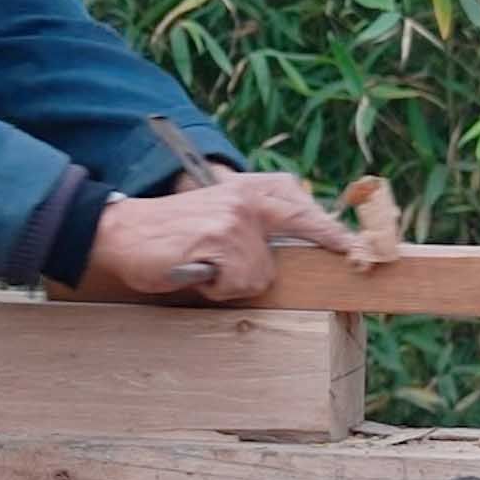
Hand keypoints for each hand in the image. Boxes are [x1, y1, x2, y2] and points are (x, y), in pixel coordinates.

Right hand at [78, 172, 364, 301]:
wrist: (123, 231)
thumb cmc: (171, 236)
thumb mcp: (217, 219)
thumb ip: (252, 230)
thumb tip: (288, 260)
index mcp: (249, 190)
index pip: (300, 206)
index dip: (330, 230)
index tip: (356, 249)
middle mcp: (248, 199)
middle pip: (302, 227)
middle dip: (321, 245)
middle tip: (344, 259)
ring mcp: (236, 219)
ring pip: (261, 276)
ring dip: (234, 283)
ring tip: (205, 268)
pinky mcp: (220, 240)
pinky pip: (237, 284)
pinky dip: (216, 289)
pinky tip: (195, 273)